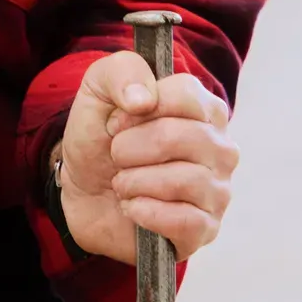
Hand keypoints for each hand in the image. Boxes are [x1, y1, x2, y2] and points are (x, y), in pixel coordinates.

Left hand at [56, 50, 237, 264]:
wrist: (81, 191)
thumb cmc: (100, 136)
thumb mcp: (99, 89)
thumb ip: (123, 72)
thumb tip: (144, 100)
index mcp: (203, 107)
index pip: (188, 95)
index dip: (140, 110)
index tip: (115, 123)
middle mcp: (219, 146)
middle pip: (183, 138)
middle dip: (131, 148)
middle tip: (116, 156)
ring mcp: (217, 190)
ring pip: (184, 181)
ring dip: (135, 182)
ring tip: (122, 183)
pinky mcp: (205, 229)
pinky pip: (186, 222)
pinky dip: (146, 214)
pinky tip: (133, 208)